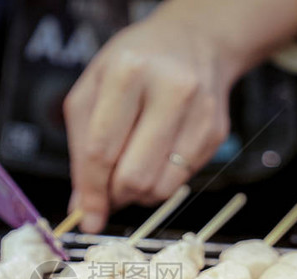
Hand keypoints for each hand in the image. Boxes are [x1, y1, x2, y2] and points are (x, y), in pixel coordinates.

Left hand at [63, 7, 235, 232]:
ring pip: (161, 188)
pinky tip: (154, 159)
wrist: (194, 41)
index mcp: (129, 72)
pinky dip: (160, 183)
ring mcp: (200, 112)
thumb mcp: (92, 89)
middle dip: (115, 195)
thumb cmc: (134, 66)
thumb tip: (83, 207)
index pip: (102, 150)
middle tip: (107, 191)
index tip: (85, 218)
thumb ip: (80, 148)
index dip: (91, 192)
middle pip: (134, 176)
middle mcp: (171, 89)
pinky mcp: (215, 132)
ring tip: (129, 171)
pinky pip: (181, 181)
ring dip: (138, 194)